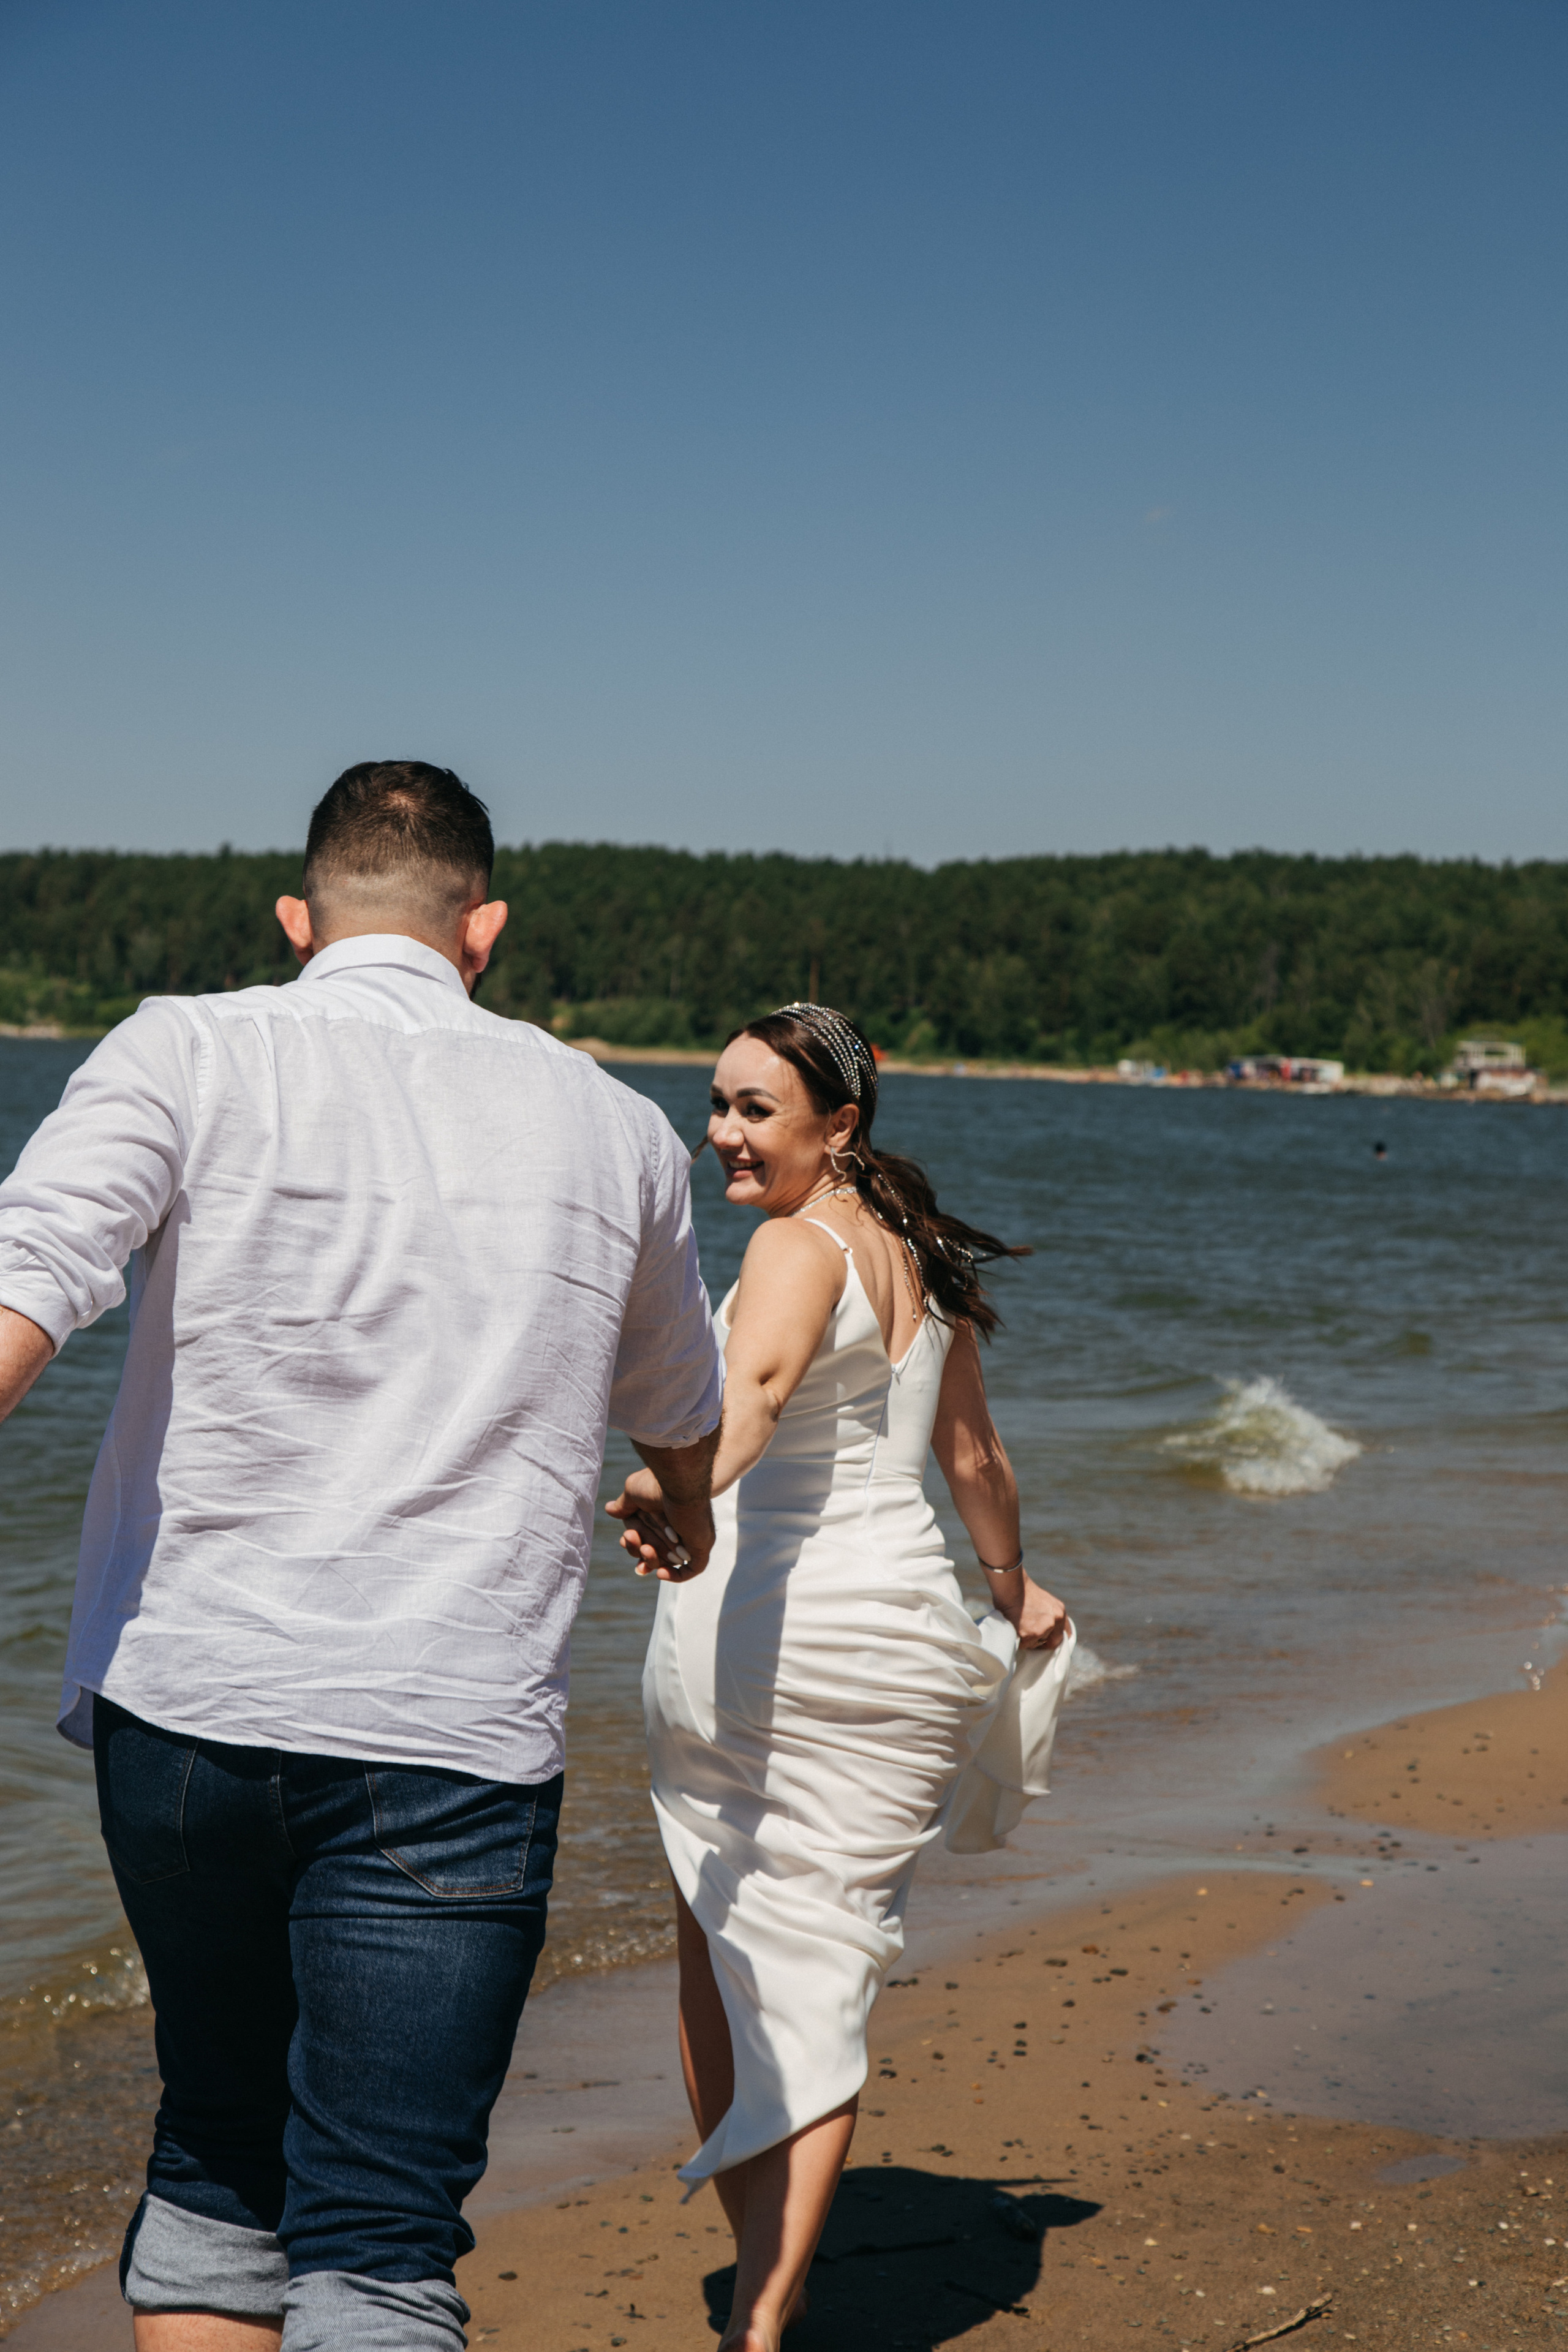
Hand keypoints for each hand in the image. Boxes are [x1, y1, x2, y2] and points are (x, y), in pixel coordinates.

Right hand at [606, 1467, 713, 1583]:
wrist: (679, 1483)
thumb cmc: (656, 1484)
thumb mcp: (633, 1493)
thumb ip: (624, 1506)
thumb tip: (609, 1510)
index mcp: (662, 1517)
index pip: (647, 1540)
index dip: (634, 1546)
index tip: (627, 1538)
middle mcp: (677, 1528)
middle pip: (656, 1552)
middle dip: (640, 1551)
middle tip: (633, 1537)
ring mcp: (691, 1537)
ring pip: (669, 1562)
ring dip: (652, 1560)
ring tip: (646, 1548)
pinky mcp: (702, 1546)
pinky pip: (691, 1570)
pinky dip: (675, 1576)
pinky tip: (659, 1572)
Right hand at [991, 1571, 1068, 1650]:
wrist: (1010, 1586)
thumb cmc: (1022, 1592)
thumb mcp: (1044, 1601)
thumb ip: (1049, 1616)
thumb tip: (1048, 1632)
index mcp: (1060, 1612)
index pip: (1061, 1636)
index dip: (1052, 1640)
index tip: (1046, 1642)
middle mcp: (1053, 1621)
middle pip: (1049, 1643)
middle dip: (1040, 1641)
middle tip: (1029, 1634)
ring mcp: (1041, 1629)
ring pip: (1035, 1644)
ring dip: (1027, 1640)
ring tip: (1018, 1625)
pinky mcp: (1028, 1635)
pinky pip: (1023, 1645)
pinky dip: (1017, 1640)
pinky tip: (1013, 1628)